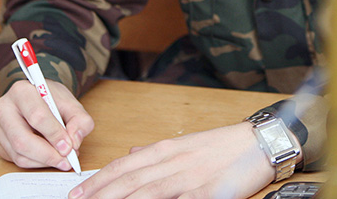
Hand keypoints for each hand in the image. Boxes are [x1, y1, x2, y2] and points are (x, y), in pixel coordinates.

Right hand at [0, 79, 94, 170]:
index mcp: (22, 91)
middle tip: (66, 160)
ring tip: (61, 159)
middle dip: (48, 154)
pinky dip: (36, 163)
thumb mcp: (72, 104)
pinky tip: (49, 157)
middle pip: (22, 140)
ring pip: (19, 153)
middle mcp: (4, 108)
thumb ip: (80, 120)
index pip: (37, 116)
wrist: (38, 98)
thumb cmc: (52, 100)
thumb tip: (74, 141)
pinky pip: (16, 159)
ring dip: (44, 161)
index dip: (54, 134)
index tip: (69, 147)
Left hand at [68, 122, 272, 198]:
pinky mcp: (208, 191)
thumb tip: (132, 155)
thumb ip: (157, 152)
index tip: (77, 193)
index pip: (123, 166)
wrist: (259, 142)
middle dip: (100, 195)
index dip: (98, 181)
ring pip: (146, 193)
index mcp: (166, 149)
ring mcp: (189, 177)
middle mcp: (172, 161)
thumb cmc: (225, 145)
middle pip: (128, 181)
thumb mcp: (186, 143)